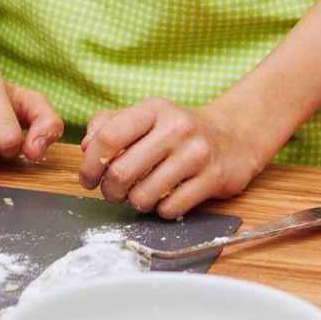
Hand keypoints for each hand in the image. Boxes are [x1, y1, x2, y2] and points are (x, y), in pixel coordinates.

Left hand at [78, 97, 267, 219]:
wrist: (235, 135)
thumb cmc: (176, 130)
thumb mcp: (144, 117)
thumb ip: (108, 125)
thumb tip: (85, 148)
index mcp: (153, 109)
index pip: (108, 137)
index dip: (90, 164)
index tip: (88, 179)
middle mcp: (176, 128)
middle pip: (122, 171)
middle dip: (110, 190)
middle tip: (113, 193)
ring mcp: (197, 154)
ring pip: (144, 194)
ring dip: (135, 202)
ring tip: (140, 195)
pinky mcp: (214, 179)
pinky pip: (170, 208)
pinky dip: (161, 210)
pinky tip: (165, 199)